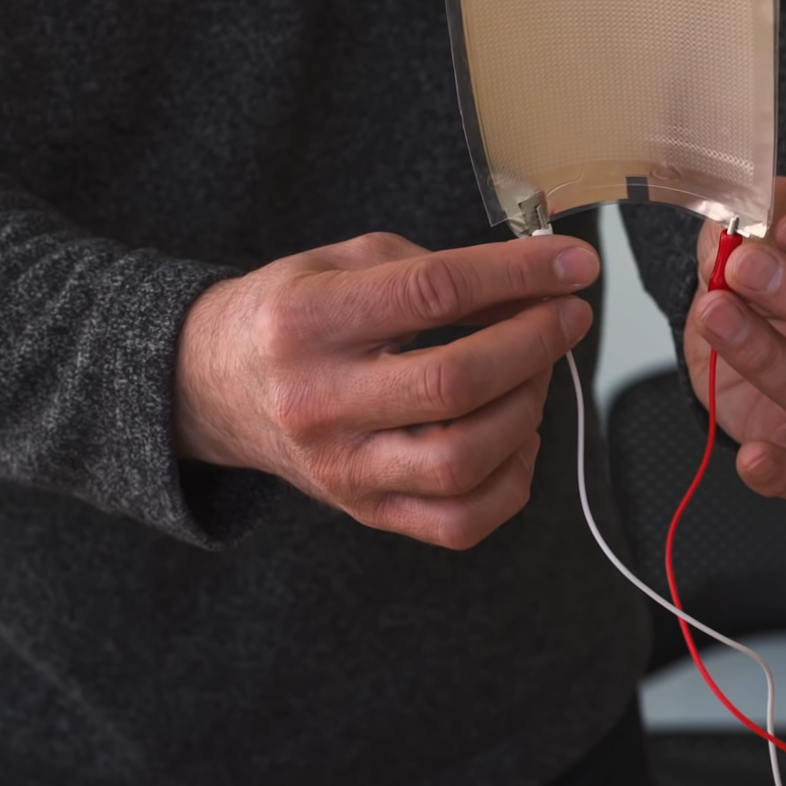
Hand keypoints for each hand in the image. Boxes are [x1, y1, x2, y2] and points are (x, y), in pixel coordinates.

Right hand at [176, 231, 598, 548]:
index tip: (572, 264)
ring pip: (464, 461)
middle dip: (534, 344)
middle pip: (455, 383)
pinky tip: (515, 436)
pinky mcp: (365, 510)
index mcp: (308, 321)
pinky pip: (460, 522)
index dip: (518, 275)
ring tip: (534, 373)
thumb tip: (531, 289)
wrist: (214, 386)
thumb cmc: (291, 317)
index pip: (434, 293)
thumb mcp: (344, 263)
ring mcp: (342, 468)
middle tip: (565, 318)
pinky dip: (511, 479)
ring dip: (527, 410)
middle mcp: (320, 401)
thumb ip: (435, 268)